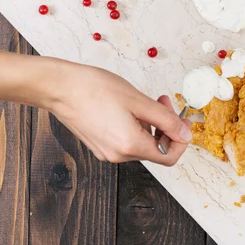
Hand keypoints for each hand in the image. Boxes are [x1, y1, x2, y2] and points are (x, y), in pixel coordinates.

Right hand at [48, 61, 191, 165]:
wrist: (60, 88)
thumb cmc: (94, 89)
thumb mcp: (138, 100)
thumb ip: (165, 119)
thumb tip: (185, 135)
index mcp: (130, 145)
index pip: (169, 156)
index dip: (181, 139)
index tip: (183, 120)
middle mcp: (118, 155)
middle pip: (155, 150)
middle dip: (166, 127)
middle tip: (164, 102)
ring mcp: (107, 152)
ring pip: (141, 144)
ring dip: (151, 125)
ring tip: (146, 102)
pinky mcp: (99, 145)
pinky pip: (127, 141)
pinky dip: (136, 127)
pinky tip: (131, 109)